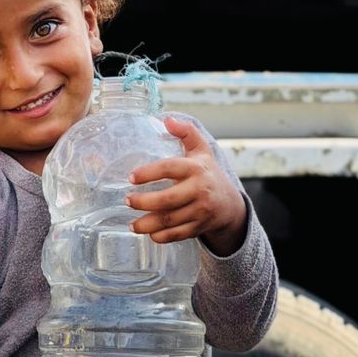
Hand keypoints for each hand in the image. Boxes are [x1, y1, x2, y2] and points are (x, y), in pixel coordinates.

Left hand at [127, 116, 247, 253]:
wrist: (230, 204)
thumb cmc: (208, 173)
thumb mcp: (201, 149)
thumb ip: (186, 132)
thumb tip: (167, 120)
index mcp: (196, 168)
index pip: (169, 168)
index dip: (149, 173)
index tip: (130, 177)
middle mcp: (199, 190)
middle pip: (167, 199)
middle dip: (144, 202)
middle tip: (127, 201)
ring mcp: (200, 210)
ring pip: (170, 220)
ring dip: (147, 224)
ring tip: (131, 224)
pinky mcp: (199, 227)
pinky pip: (178, 234)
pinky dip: (161, 236)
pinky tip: (149, 233)